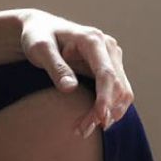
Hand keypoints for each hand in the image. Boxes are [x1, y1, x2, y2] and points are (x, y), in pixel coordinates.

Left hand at [19, 9, 133, 136]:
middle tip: (82, 131)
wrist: (41, 29)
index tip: (99, 118)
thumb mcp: (40, 49)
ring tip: (84, 129)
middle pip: (118, 85)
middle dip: (105, 111)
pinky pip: (118, 92)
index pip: (106, 73)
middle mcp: (108, 47)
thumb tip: (70, 88)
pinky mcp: (110, 67)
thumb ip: (55, 67)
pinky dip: (109, 109)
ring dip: (109, 114)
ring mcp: (112, 57)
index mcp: (92, 39)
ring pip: (122, 92)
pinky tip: (93, 121)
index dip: (105, 98)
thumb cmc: (37, 36)